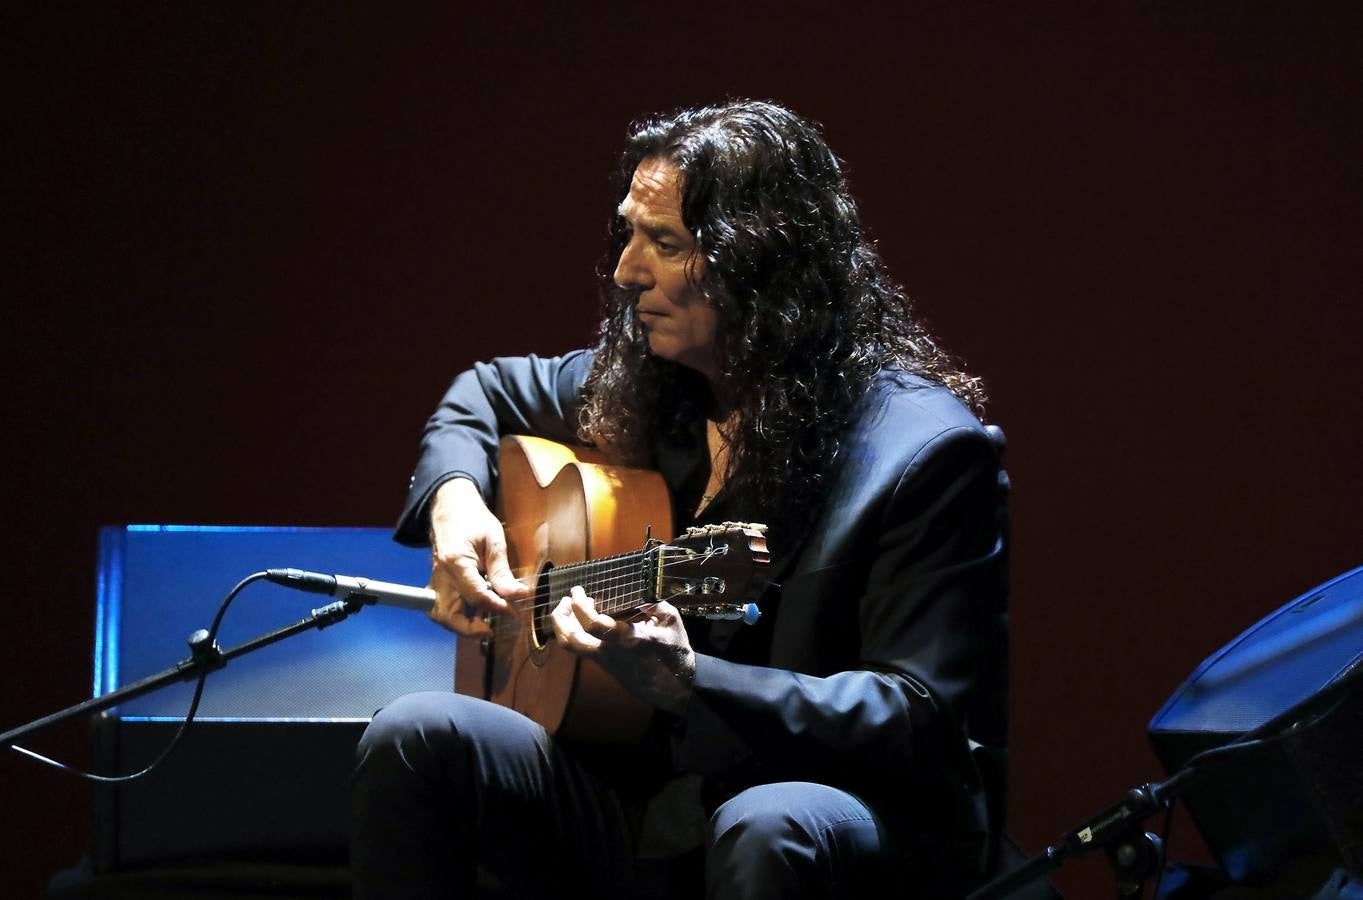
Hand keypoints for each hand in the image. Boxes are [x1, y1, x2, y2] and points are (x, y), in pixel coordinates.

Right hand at [426, 477, 528, 635]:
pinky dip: (454, 617)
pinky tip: (472, 616)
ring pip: (439, 615)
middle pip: (447, 614)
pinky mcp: (437, 582)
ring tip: (483, 626)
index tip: (514, 612)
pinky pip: (439, 608)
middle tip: (492, 629)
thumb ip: (502, 571)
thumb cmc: (472, 518)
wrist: (450, 507)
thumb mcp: (494, 540)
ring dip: (459, 626)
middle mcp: (441, 575)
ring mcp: (435, 580)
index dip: (497, 607)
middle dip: (470, 629)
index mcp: (455, 562)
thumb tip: (516, 595)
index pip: (475, 595)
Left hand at [552, 585, 695, 714]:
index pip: (593, 625)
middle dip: (560, 618)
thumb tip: (639, 595)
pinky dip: (574, 630)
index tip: (578, 591)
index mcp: (629, 639)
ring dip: (563, 625)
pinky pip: (580, 647)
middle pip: (571, 640)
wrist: (674, 687)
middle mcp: (611, 651)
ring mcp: (604, 659)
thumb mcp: (672, 622)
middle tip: (565, 599)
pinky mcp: (604, 663)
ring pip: (571, 646)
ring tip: (569, 607)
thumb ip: (655, 604)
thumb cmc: (674, 653)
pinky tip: (584, 619)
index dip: (580, 606)